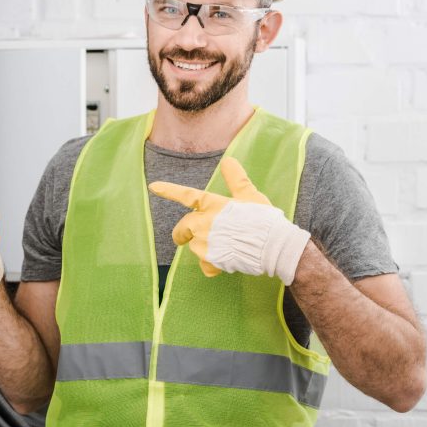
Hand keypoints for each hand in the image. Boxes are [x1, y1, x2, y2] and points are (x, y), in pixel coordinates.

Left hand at [148, 157, 310, 284]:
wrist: (272, 245)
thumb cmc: (262, 218)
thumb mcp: (250, 195)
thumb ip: (236, 179)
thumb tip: (228, 161)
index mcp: (212, 204)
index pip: (186, 195)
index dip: (169, 190)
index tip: (153, 187)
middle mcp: (203, 223)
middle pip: (181, 228)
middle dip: (182, 233)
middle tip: (187, 237)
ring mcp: (205, 243)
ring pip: (194, 247)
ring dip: (205, 249)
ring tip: (226, 247)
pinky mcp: (210, 261)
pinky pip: (206, 265)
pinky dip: (213, 265)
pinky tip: (228, 261)